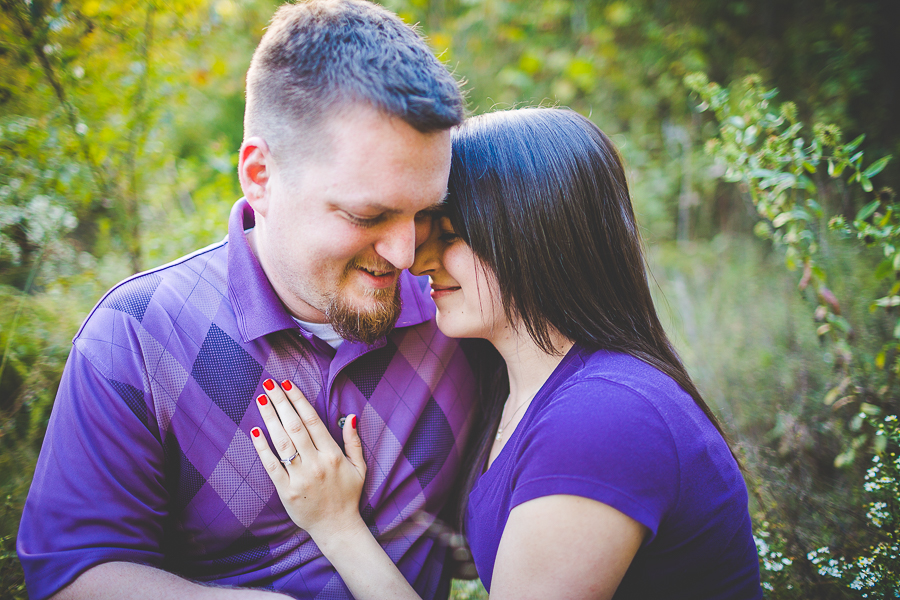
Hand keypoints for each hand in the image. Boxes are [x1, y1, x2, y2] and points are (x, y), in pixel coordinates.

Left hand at [250, 379, 366, 540]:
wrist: (337, 526)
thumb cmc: (348, 494)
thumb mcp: (359, 466)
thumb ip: (353, 440)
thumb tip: (350, 416)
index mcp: (332, 454)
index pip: (313, 420)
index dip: (299, 400)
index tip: (288, 384)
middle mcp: (315, 463)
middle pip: (295, 426)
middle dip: (281, 402)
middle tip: (270, 384)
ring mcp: (299, 477)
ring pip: (282, 442)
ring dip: (270, 418)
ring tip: (261, 399)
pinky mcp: (286, 491)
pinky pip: (271, 465)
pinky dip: (262, 448)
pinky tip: (255, 431)